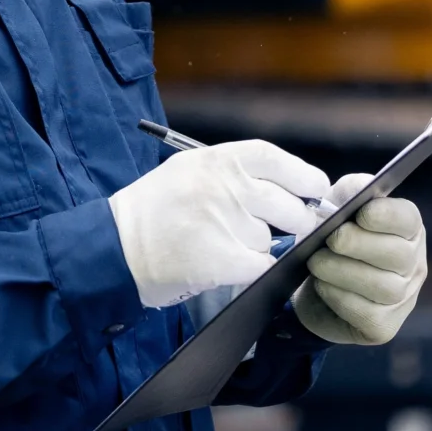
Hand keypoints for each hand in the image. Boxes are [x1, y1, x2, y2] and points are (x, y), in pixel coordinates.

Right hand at [109, 138, 332, 309]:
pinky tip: (230, 264)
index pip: (276, 160)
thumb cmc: (155, 210)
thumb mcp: (189, 171)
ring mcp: (223, 223)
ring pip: (270, 241)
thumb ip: (235, 174)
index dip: (304, 176)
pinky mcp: (221, 259)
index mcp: (217, 160)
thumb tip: (291, 187)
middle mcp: (224, 187)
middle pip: (289, 207)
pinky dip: (254, 270)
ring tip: (221, 244)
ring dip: (256, 247)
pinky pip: (261, 266)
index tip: (316, 189)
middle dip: (295, 222)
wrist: (115, 247)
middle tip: (287, 229)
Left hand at [293, 174, 426, 343]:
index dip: (386, 216)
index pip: (408, 219)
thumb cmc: (330, 242)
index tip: (360, 213)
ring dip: (342, 271)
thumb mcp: (335, 209)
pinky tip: (322, 285)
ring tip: (315, 262)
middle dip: (358, 244)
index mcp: (407, 230)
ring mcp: (403, 299)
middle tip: (329, 239)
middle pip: (398, 254)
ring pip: (381, 286)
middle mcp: (413, 265)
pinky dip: (338, 296)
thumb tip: (359, 188)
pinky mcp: (383, 327)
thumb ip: (349, 192)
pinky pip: (364, 311)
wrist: (312, 289)